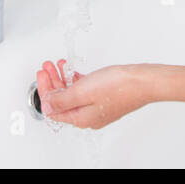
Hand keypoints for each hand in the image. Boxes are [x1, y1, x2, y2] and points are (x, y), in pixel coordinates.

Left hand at [35, 60, 151, 129]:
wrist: (143, 81)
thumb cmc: (119, 86)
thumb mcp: (83, 91)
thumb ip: (62, 99)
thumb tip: (47, 104)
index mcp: (80, 118)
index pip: (53, 108)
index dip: (45, 90)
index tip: (41, 74)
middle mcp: (88, 116)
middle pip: (62, 101)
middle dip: (52, 82)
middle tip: (47, 67)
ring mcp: (97, 107)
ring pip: (73, 94)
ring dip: (63, 79)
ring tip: (57, 65)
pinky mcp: (105, 98)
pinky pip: (84, 91)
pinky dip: (75, 80)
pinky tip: (73, 70)